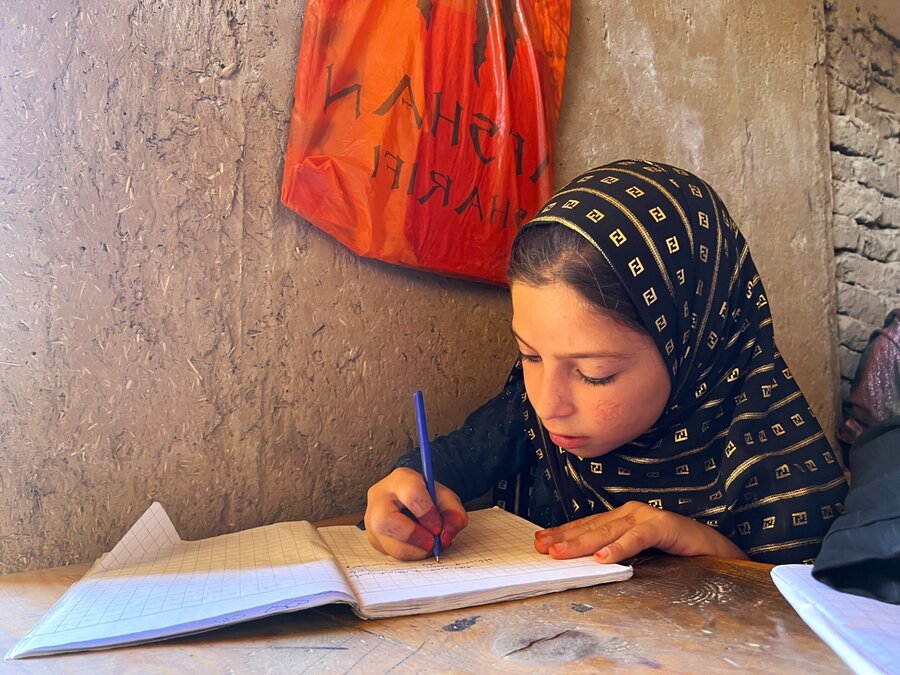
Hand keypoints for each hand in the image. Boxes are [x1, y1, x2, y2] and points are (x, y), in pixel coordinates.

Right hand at [364, 467, 467, 559]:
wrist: (408, 499)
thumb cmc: (426, 497)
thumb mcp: (444, 498)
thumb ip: (453, 513)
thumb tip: (446, 536)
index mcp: (400, 480)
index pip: (411, 494)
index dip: (428, 514)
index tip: (439, 528)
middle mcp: (379, 498)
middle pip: (386, 521)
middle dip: (415, 537)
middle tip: (433, 542)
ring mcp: (371, 519)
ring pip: (389, 543)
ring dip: (415, 551)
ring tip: (429, 545)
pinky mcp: (373, 538)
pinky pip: (391, 554)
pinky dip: (410, 554)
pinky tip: (419, 546)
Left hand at [534, 501, 747, 562]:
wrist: (714, 550)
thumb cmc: (675, 552)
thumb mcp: (638, 553)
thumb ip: (616, 552)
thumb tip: (585, 562)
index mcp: (622, 517)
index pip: (586, 525)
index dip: (563, 533)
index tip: (540, 541)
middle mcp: (630, 513)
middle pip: (591, 527)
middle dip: (564, 538)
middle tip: (542, 548)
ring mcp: (646, 517)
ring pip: (608, 531)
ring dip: (583, 544)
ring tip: (562, 553)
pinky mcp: (663, 526)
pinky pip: (637, 538)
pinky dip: (619, 548)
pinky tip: (604, 558)